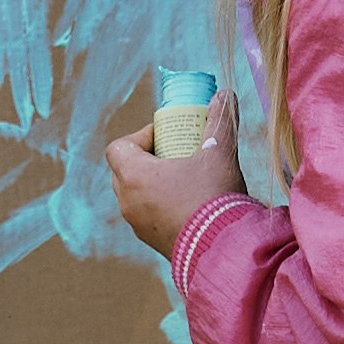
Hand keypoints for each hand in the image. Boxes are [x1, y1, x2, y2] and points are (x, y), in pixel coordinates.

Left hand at [106, 95, 246, 260]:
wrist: (223, 249)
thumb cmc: (214, 196)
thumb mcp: (219, 153)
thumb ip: (221, 121)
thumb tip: (225, 94)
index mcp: (134, 176)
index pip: (118, 148)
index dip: (140, 136)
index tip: (166, 136)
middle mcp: (128, 201)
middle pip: (124, 171)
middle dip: (147, 159)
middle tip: (176, 155)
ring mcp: (138, 225)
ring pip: (135, 196)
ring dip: (153, 184)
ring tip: (185, 180)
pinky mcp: (152, 242)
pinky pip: (147, 216)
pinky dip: (160, 206)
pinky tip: (191, 205)